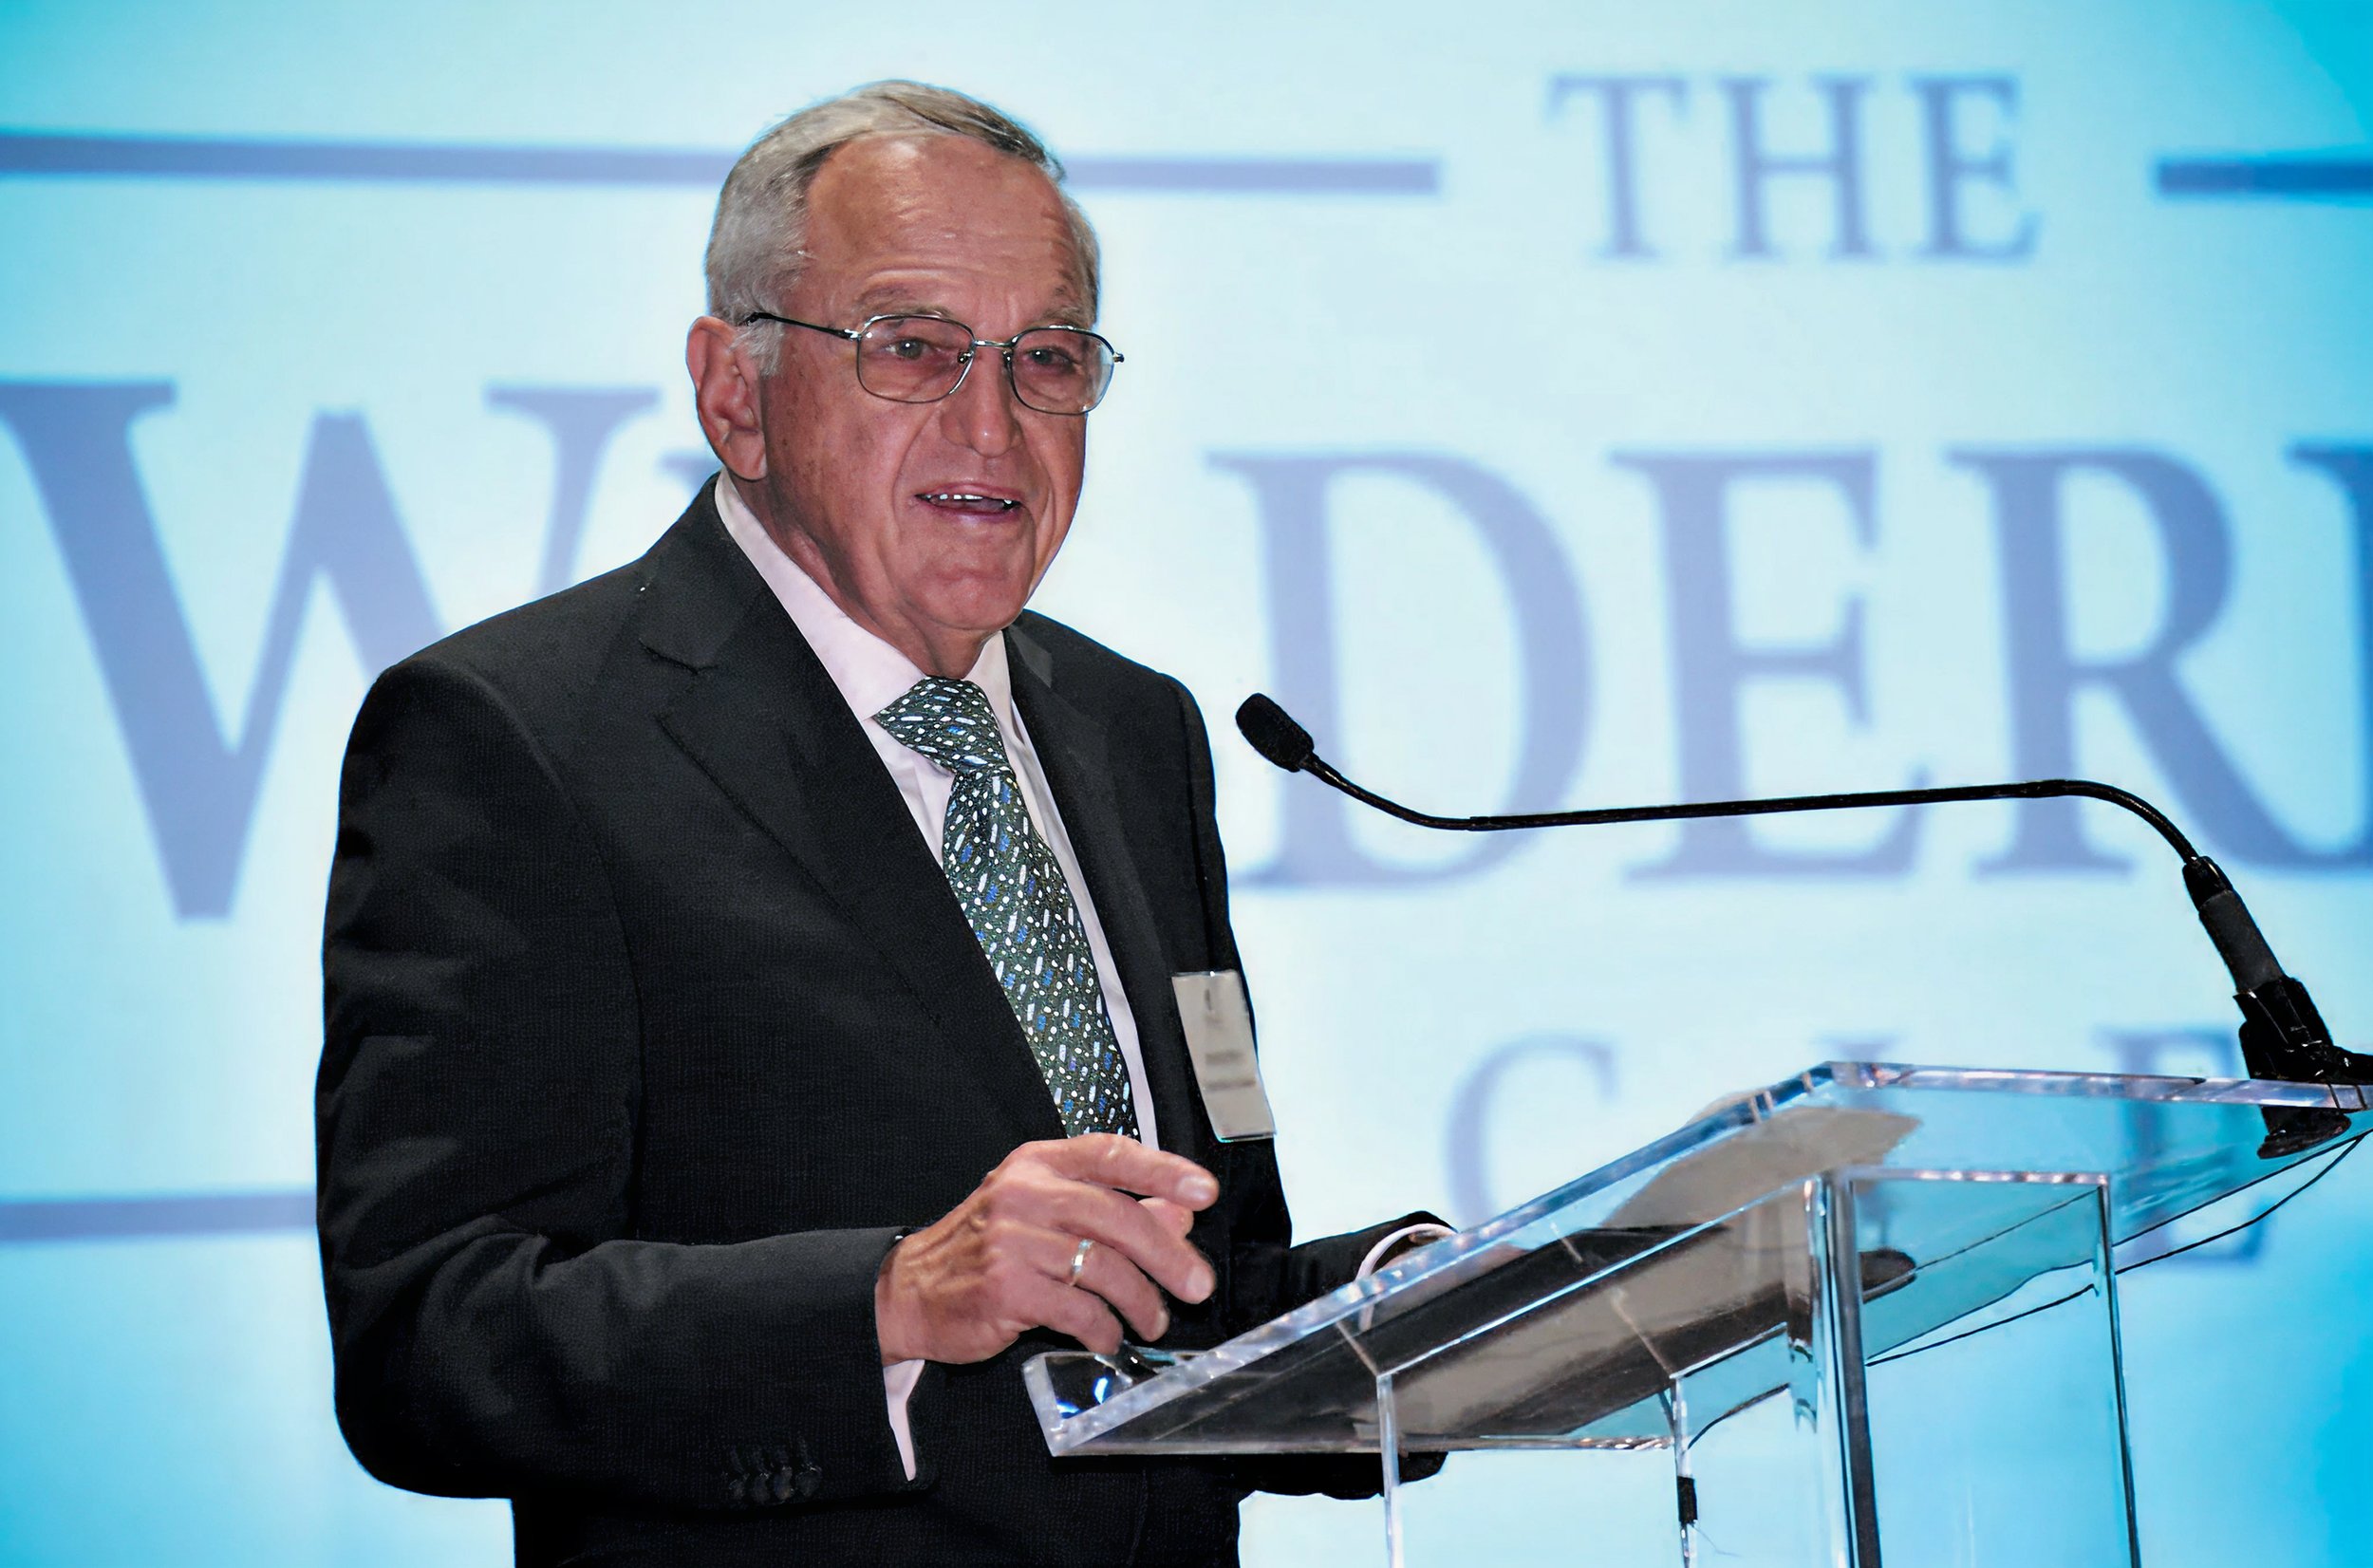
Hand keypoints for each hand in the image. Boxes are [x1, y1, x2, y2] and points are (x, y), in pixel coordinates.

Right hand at [875, 1135, 1218, 1363]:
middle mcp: (1025, 1193)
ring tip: (1153, 1321)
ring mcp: (1013, 1241)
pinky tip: (1108, 1337)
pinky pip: (1077, 1310)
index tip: (1205, 1191)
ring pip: (1103, 1268)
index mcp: (1038, 1164)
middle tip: (1197, 1285)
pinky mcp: (1005, 1288)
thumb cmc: (988, 1248)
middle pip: (1117, 1218)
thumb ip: (1113, 1208)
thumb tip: (1180, 1213)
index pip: (1111, 1154)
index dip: (1164, 1170)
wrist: (911, 1290)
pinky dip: (1104, 1329)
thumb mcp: (1045, 1212)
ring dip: (1141, 1302)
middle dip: (1168, 1255)